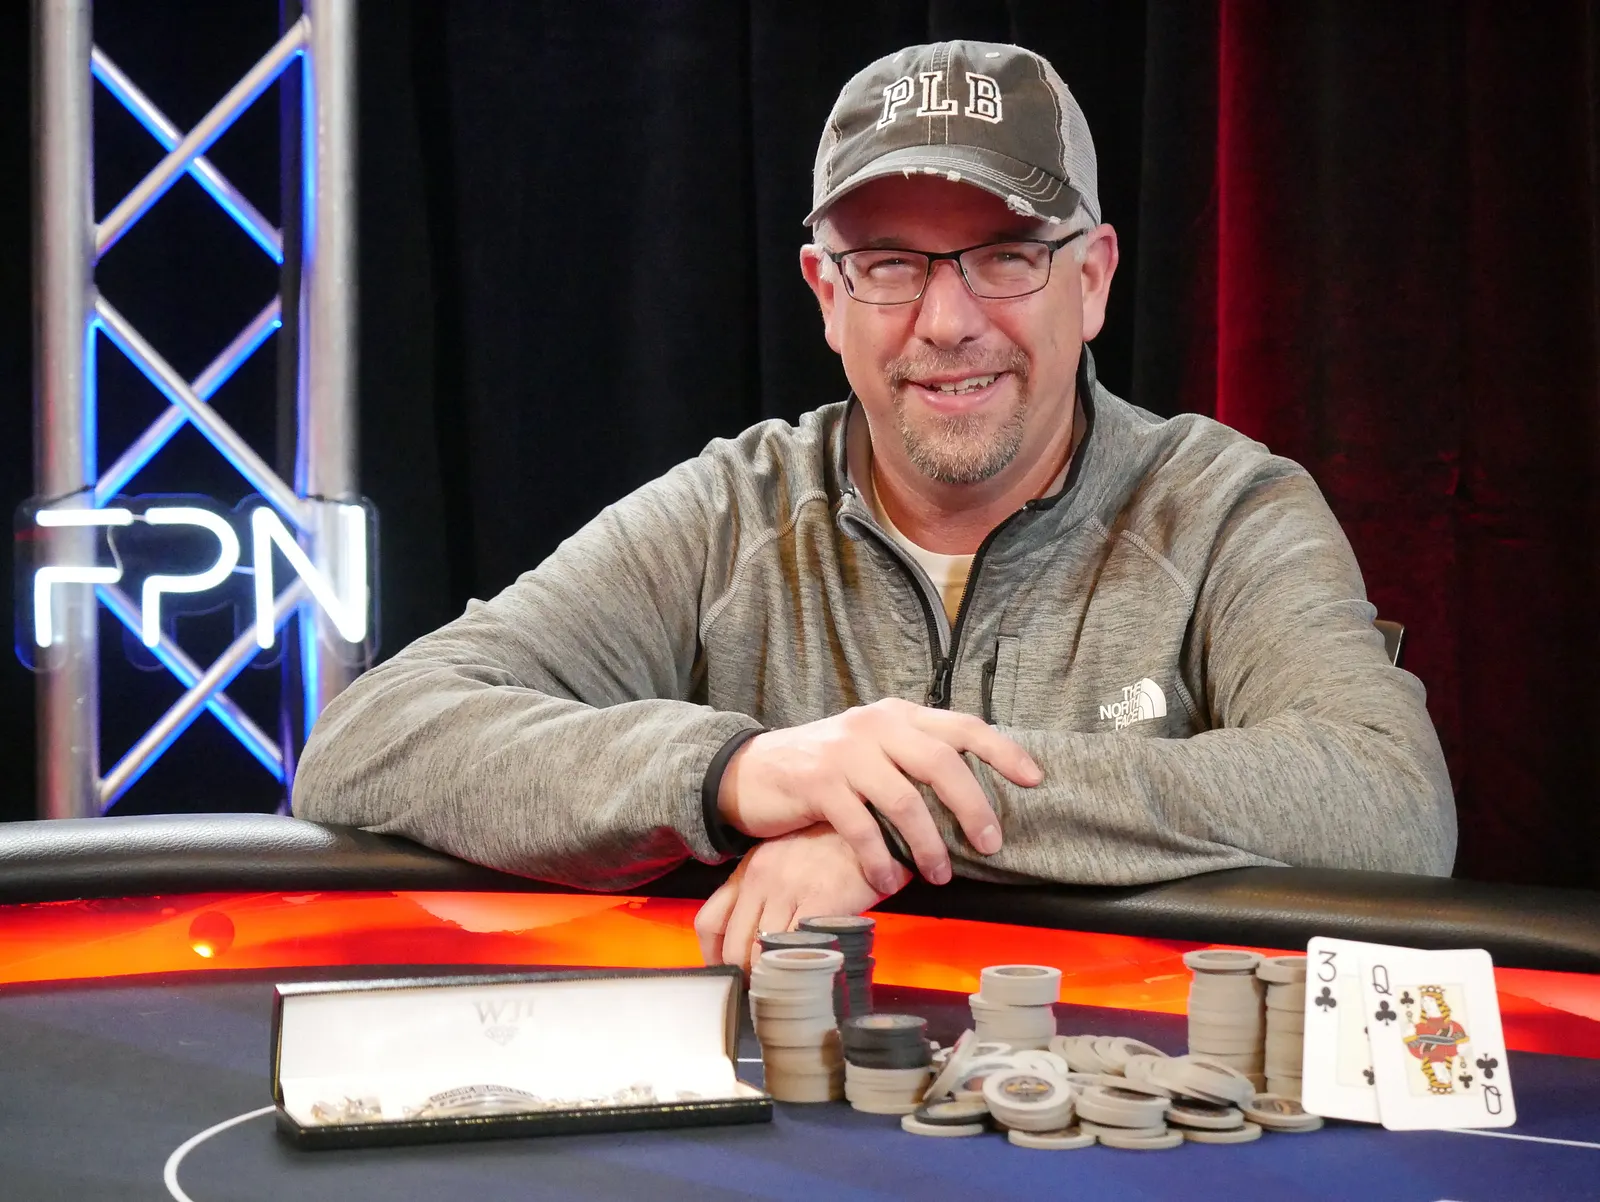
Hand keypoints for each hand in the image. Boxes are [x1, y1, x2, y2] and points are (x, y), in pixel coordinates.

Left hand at [694, 824, 912, 969]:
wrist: (875, 824)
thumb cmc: (835, 845)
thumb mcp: (786, 857)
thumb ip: (766, 889)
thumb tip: (754, 932)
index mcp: (749, 869)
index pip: (709, 921)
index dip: (713, 956)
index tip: (727, 972)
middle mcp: (761, 878)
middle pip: (733, 945)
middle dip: (743, 975)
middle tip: (760, 988)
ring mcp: (789, 888)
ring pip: (761, 951)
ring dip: (771, 976)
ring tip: (785, 986)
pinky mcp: (822, 899)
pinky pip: (797, 946)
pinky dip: (798, 965)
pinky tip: (807, 972)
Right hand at [717, 698, 1040, 892]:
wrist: (749, 771)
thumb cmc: (822, 769)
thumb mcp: (870, 750)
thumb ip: (912, 759)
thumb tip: (970, 794)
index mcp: (897, 715)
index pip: (962, 726)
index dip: (1003, 751)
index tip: (1035, 779)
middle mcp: (876, 726)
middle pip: (941, 763)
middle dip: (973, 807)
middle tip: (990, 844)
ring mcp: (846, 753)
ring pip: (904, 800)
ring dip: (928, 845)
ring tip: (939, 876)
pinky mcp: (818, 783)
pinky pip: (861, 827)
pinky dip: (880, 859)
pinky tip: (888, 882)